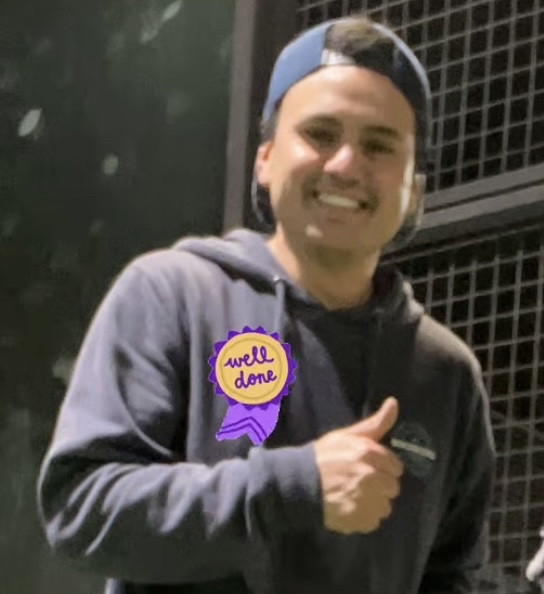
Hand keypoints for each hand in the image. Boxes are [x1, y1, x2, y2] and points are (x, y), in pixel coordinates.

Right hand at [313, 397, 403, 534]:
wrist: (298, 481)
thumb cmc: (324, 456)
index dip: (383, 468)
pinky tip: (350, 508)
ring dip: (373, 503)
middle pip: (392, 488)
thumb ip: (376, 422)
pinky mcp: (358, 519)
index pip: (396, 467)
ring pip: (385, 506)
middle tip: (360, 482)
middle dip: (380, 485)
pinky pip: (373, 522)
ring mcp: (364, 500)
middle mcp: (370, 476)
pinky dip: (364, 518)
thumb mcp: (348, 435)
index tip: (370, 468)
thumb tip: (394, 402)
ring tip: (354, 496)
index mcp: (368, 452)